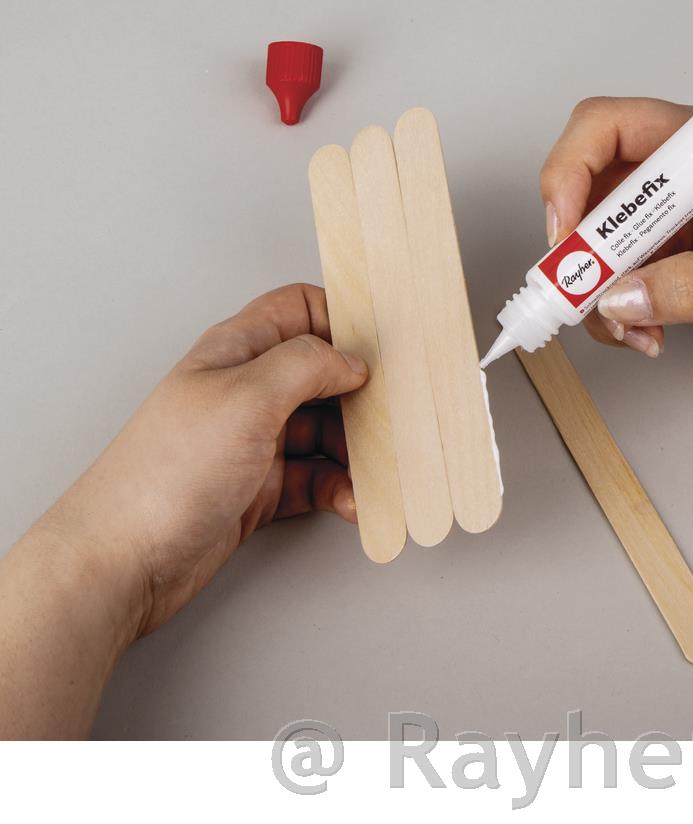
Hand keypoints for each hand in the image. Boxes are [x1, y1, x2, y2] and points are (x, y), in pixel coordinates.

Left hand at [0, 283, 368, 737]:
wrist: (122, 561)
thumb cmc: (166, 473)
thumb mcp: (247, 397)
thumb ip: (307, 365)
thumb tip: (351, 361)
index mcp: (238, 351)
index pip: (301, 309)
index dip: (343, 319)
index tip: (384, 342)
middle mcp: (248, 391)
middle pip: (323, 374)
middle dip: (362, 394)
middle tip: (393, 413)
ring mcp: (254, 441)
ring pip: (325, 430)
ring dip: (356, 450)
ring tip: (376, 469)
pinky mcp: (260, 488)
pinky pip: (316, 478)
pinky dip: (339, 487)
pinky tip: (350, 500)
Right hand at [541, 96, 692, 361]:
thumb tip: (621, 297)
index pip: (606, 127)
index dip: (568, 169)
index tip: (566, 229)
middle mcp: (678, 178)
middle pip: (586, 192)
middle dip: (575, 248)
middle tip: (580, 293)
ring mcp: (672, 223)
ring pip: (595, 248)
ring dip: (594, 292)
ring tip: (629, 329)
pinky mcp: (671, 264)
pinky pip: (617, 286)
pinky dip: (616, 316)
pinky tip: (648, 336)